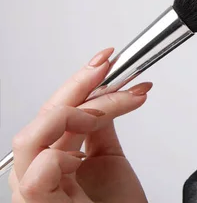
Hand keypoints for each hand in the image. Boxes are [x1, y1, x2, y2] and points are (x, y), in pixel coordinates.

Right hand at [8, 47, 151, 202]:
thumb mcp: (110, 159)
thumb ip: (101, 127)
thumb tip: (108, 92)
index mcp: (55, 157)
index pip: (58, 109)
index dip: (81, 81)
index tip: (109, 60)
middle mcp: (40, 170)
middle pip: (45, 116)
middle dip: (78, 85)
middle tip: (109, 68)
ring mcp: (35, 190)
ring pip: (31, 138)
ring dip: (71, 115)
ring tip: (104, 112)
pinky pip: (34, 177)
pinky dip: (57, 158)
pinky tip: (80, 154)